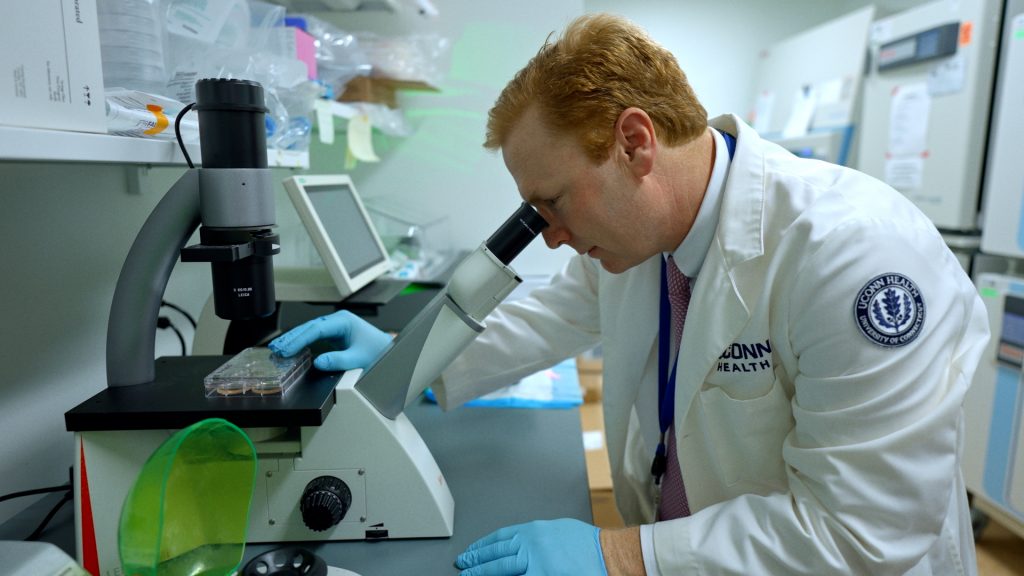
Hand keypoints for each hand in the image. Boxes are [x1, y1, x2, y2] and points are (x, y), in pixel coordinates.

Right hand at [268, 310, 391, 371]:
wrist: (388, 351)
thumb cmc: (378, 352)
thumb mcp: (359, 358)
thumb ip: (339, 360)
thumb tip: (318, 362)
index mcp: (344, 321)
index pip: (316, 328)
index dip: (299, 339)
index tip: (287, 349)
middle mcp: (338, 321)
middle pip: (309, 327)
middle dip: (292, 338)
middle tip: (275, 349)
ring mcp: (334, 327)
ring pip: (309, 331)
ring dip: (294, 340)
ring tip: (277, 349)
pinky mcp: (333, 335)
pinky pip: (313, 337)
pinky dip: (301, 343)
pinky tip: (290, 350)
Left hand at [455, 519, 606, 575]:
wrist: (609, 555)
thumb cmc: (588, 544)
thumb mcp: (556, 530)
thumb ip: (536, 537)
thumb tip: (519, 546)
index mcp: (534, 531)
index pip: (499, 538)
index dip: (482, 547)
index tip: (470, 552)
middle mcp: (531, 546)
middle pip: (496, 556)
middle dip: (476, 563)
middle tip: (463, 567)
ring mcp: (536, 566)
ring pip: (501, 572)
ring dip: (483, 575)